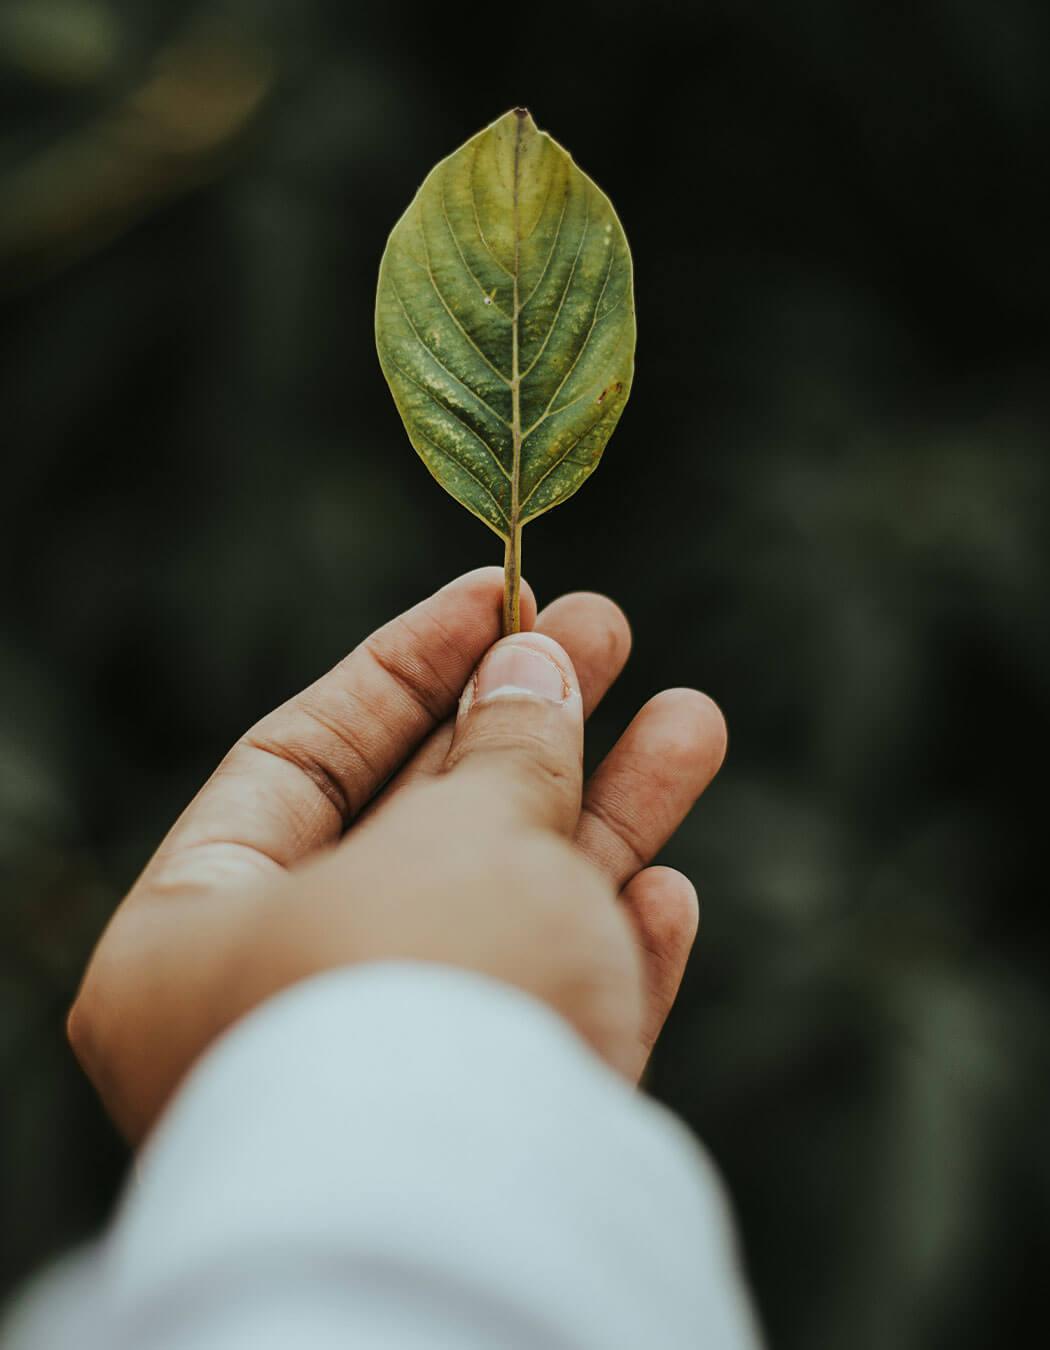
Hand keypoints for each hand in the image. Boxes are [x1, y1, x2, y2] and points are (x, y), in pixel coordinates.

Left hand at [68, 569, 726, 1142]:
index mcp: (198, 934)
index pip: (302, 759)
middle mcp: (279, 1008)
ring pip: (508, 921)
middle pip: (420, 828)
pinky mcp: (489, 1146)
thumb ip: (504, 746)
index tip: (501, 592)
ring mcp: (390, 1080)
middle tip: (608, 630)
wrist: (482, 1236)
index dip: (408, 664)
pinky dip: (607, 959)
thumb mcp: (464, 834)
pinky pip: (547, 1027)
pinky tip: (670, 891)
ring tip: (693, 721)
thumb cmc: (427, 995)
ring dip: (605, 822)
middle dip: (527, 726)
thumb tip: (536, 662)